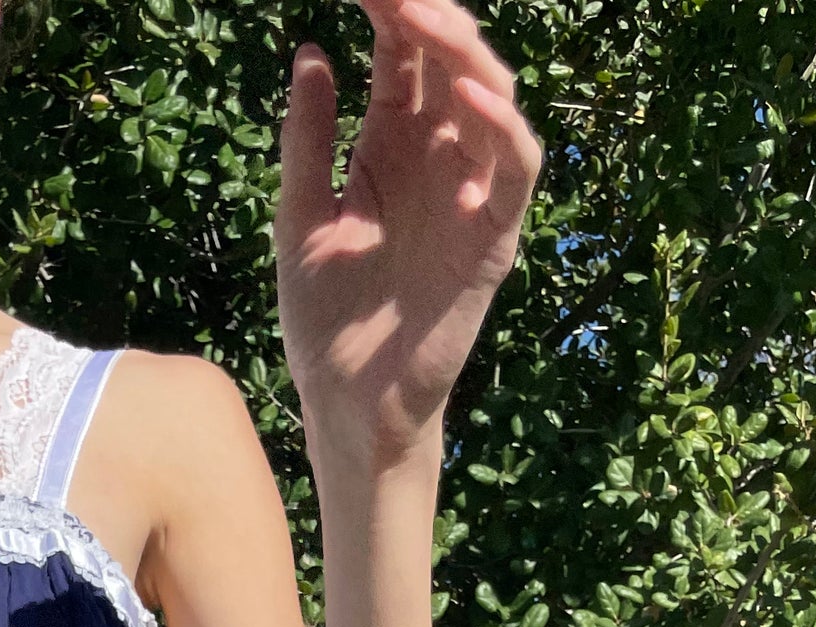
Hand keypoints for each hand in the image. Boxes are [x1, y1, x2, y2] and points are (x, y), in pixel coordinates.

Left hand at [277, 0, 541, 472]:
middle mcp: (437, 155)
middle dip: (426, 13)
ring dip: (462, 52)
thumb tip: (311, 51)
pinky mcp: (493, 234)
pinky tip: (465, 97)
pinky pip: (515, 167)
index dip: (388, 9)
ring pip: (490, 96)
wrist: (348, 400)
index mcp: (391, 143)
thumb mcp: (300, 215)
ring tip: (423, 18)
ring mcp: (469, 190)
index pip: (403, 53)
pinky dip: (500, 128)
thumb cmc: (324, 317)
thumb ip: (308, 139)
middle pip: (449, 59)